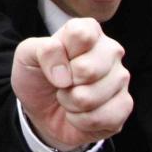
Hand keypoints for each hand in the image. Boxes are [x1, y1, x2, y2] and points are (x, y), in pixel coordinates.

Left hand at [11, 17, 131, 149]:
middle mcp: (110, 50)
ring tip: (69, 98)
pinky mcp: (125, 105)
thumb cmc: (38, 76)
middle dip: (65, 85)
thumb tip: (64, 74)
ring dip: (71, 104)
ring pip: (93, 97)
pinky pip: (103, 118)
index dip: (60, 55)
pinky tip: (80, 114)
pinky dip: (82, 121)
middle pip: (88, 69)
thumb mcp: (27, 56)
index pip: (80, 34)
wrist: (44, 110)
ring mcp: (120, 78)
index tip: (53, 62)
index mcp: (88, 30)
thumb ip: (42, 50)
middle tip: (61, 84)